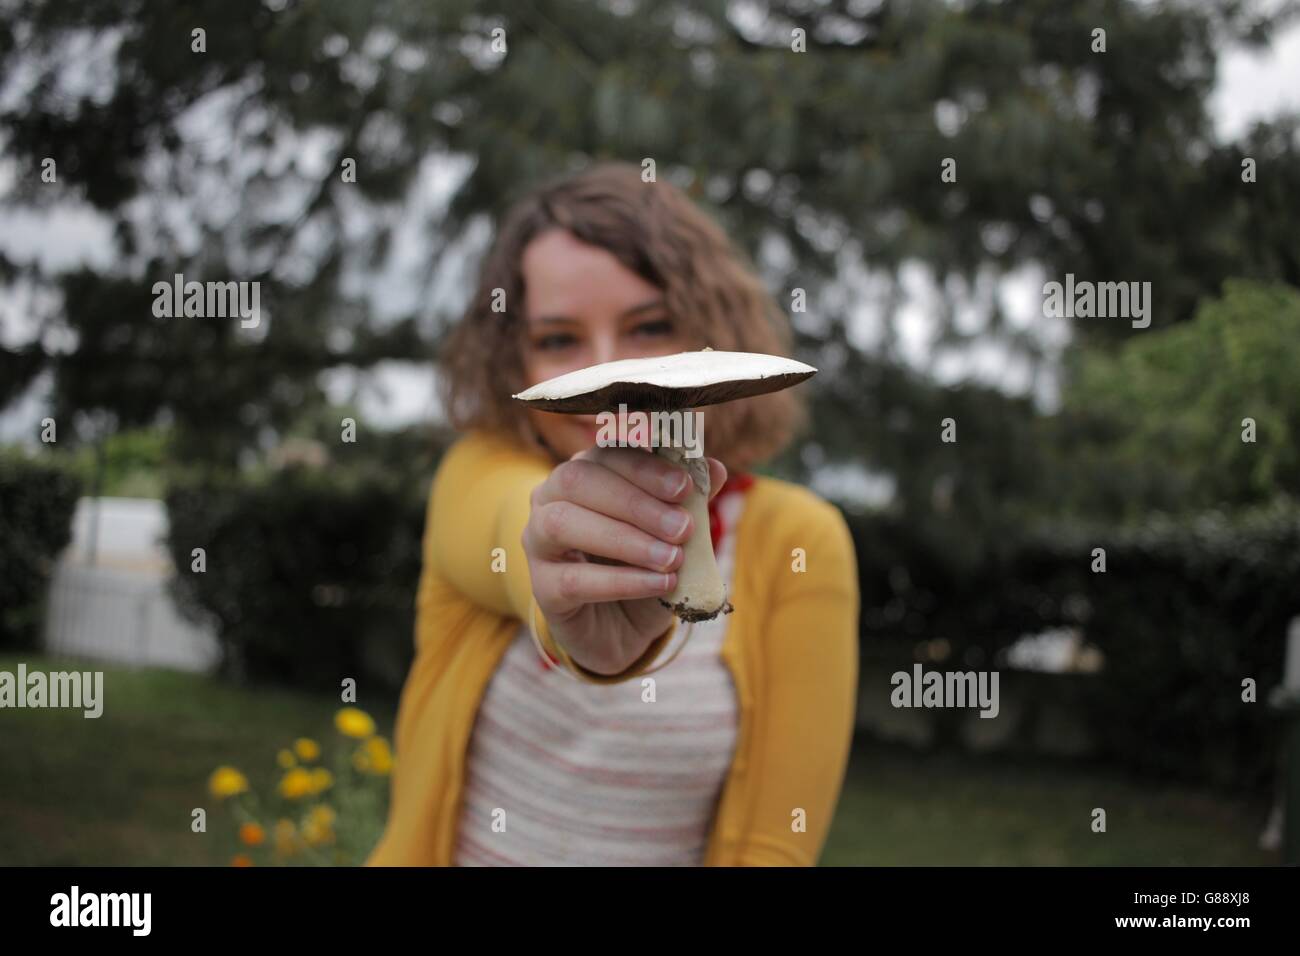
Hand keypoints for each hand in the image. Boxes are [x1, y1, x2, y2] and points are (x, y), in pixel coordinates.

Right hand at [523, 444, 727, 675]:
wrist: (624, 628)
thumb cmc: (644, 566)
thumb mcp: (673, 533)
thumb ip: (689, 500)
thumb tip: (714, 469)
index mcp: (584, 472)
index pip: (605, 453)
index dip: (645, 468)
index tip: (684, 488)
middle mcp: (551, 498)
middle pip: (577, 480)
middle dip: (635, 503)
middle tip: (681, 529)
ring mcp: (538, 541)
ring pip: (564, 524)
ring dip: (625, 540)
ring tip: (672, 559)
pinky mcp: (542, 586)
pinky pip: (574, 579)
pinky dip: (622, 581)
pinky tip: (661, 585)